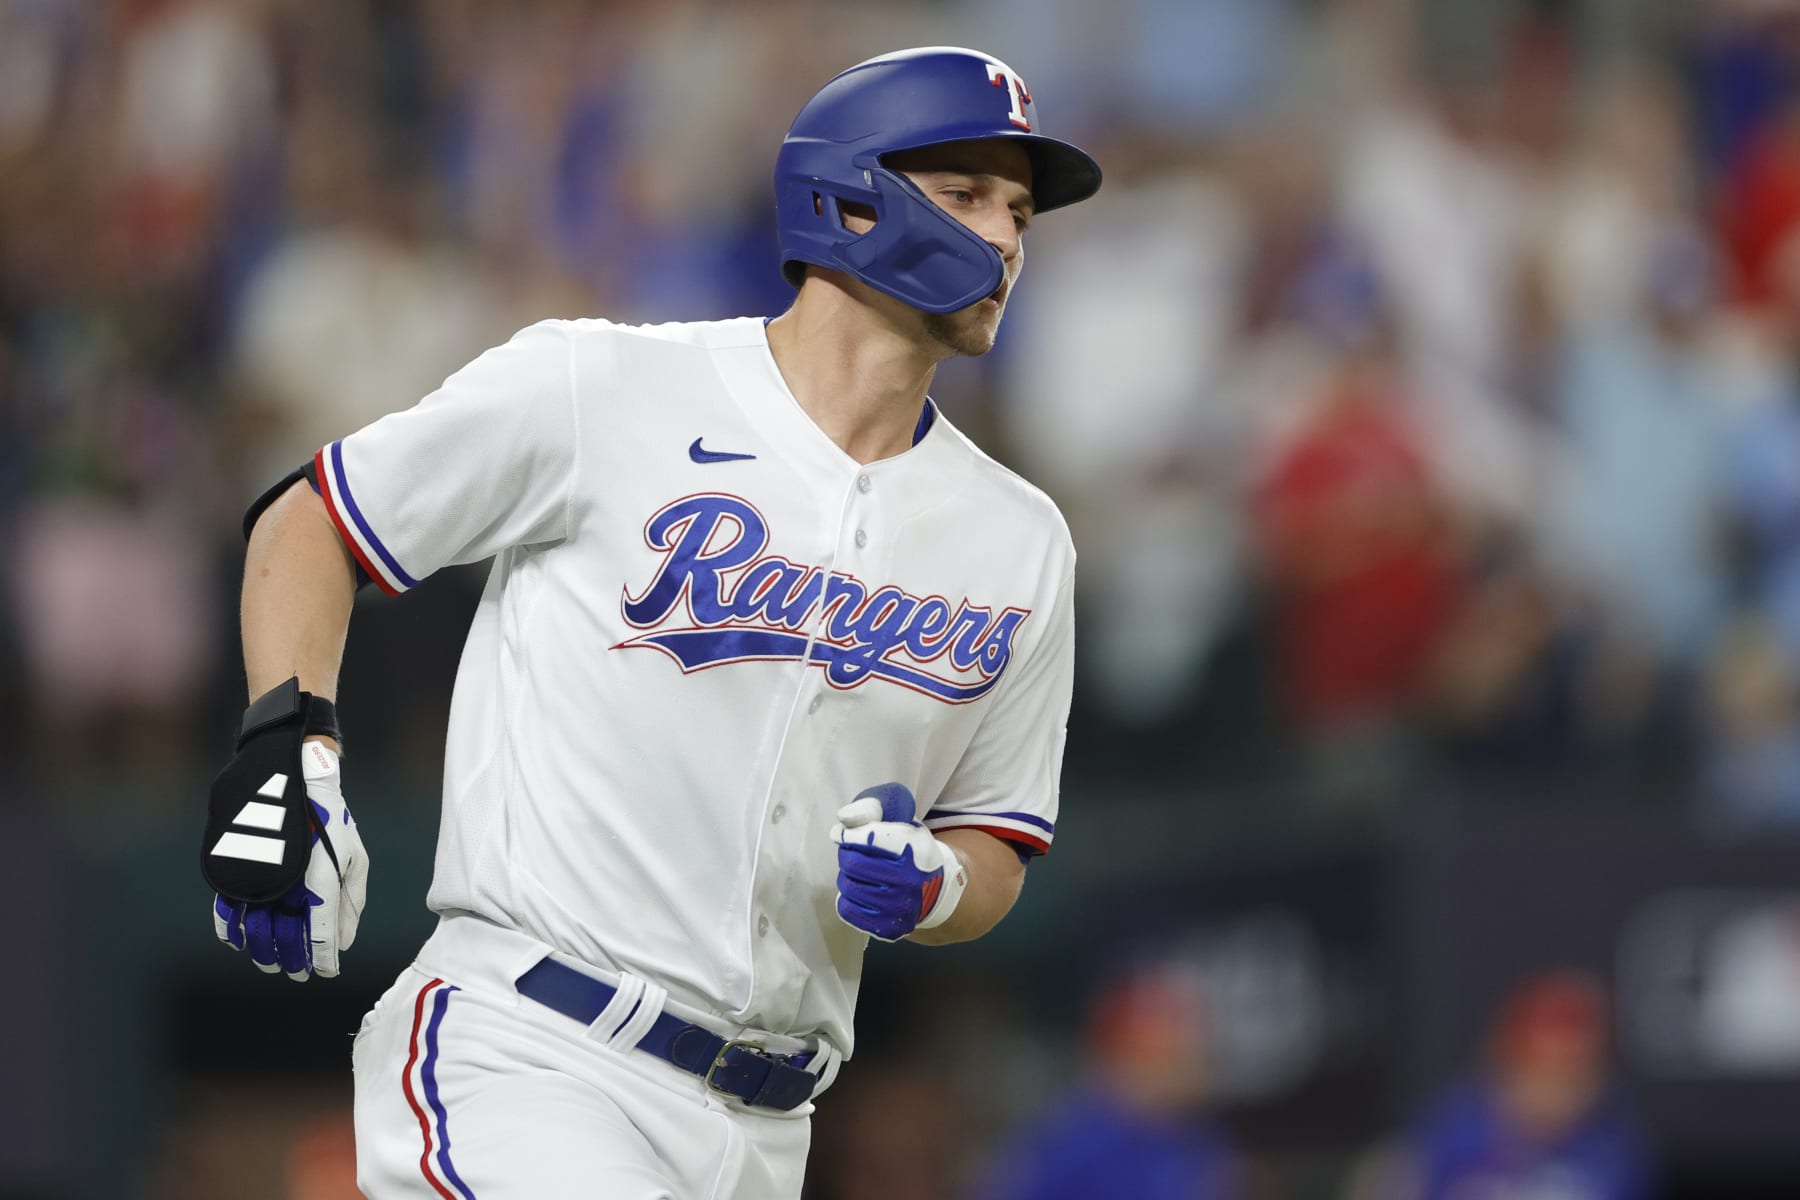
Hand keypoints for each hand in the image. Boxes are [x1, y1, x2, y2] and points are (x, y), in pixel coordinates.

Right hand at [211, 740, 367, 978]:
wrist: (291, 777)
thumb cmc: (330, 819)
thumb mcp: (354, 855)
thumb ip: (350, 899)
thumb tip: (344, 942)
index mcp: (321, 877)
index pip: (320, 932)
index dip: (323, 959)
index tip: (327, 973)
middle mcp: (287, 881)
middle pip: (284, 936)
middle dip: (292, 959)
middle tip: (296, 974)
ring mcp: (258, 875)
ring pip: (254, 929)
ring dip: (262, 951)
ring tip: (272, 962)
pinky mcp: (234, 868)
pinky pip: (225, 910)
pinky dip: (230, 931)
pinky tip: (239, 941)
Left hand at [829, 783, 966, 941]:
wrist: (934, 892)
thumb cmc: (911, 853)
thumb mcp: (904, 825)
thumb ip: (877, 812)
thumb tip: (845, 817)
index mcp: (913, 850)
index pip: (868, 837)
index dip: (848, 834)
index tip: (841, 833)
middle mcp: (907, 880)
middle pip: (852, 862)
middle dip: (847, 853)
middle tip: (851, 852)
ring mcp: (897, 907)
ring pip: (847, 885)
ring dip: (847, 876)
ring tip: (859, 873)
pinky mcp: (886, 926)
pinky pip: (847, 908)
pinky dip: (848, 898)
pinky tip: (861, 891)